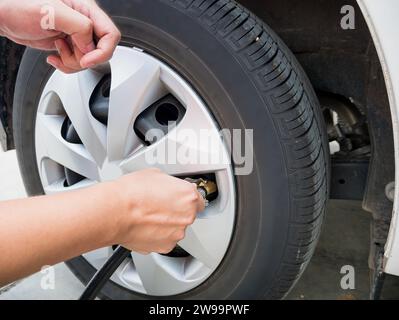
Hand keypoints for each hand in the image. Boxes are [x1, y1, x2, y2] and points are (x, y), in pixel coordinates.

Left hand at [0, 0, 120, 72]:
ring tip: (58, 49)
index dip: (102, 51)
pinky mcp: (67, 44)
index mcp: (86, 8)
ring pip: (88, 59)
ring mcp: (76, 34)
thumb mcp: (52, 12)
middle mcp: (83, 21)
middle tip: (67, 51)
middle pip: (100, 50)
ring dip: (73, 62)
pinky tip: (54, 55)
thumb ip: (79, 26)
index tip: (87, 60)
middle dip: (84, 58)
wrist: (3, 15)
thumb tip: (91, 45)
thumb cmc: (19, 4)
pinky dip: (66, 64)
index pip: (110, 34)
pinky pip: (76, 62)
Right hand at [112, 169, 205, 254]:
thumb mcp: (155, 175)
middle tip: (159, 205)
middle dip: (175, 210)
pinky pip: (165, 239)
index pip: (199, 199)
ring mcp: (176, 233)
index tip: (181, 198)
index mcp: (188, 197)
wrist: (114, 211)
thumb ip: (170, 184)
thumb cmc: (130, 193)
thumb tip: (169, 187)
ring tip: (149, 215)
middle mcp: (186, 216)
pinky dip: (158, 235)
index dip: (187, 198)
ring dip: (167, 224)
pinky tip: (145, 226)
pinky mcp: (164, 246)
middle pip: (187, 214)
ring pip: (176, 228)